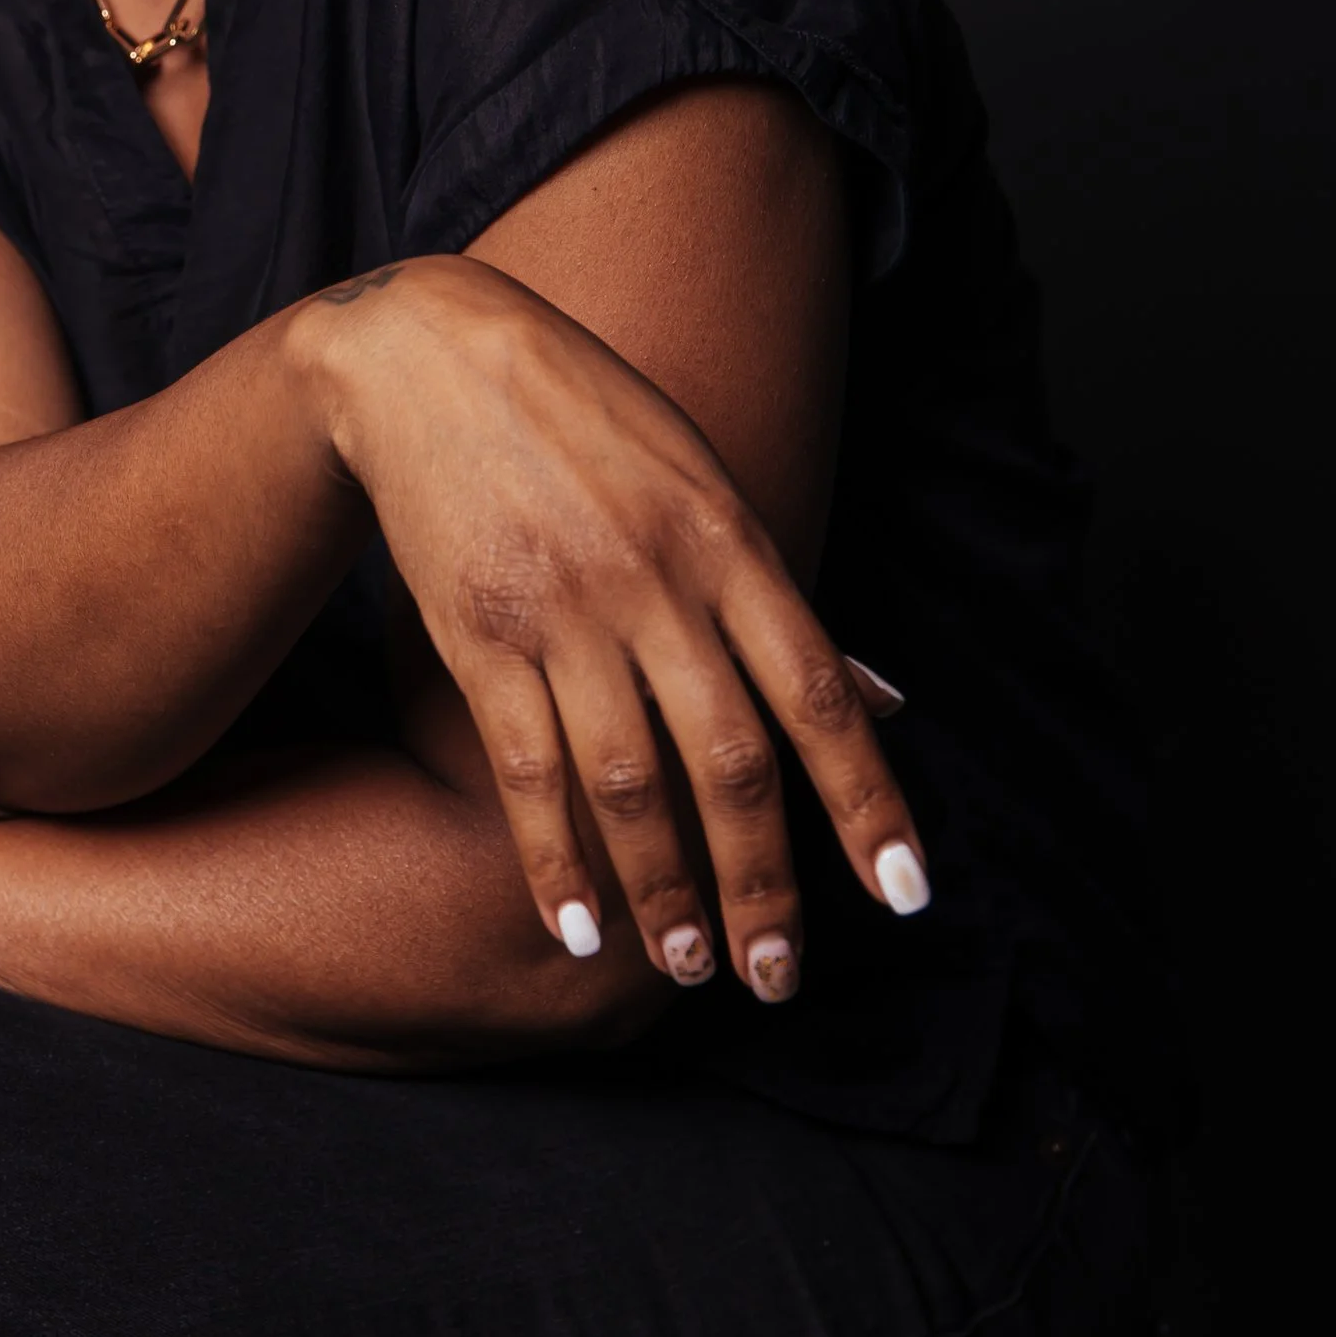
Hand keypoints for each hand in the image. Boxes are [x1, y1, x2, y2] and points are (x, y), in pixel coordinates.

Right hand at [302, 256, 925, 1001]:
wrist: (427, 356)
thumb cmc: (585, 421)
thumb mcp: (703, 481)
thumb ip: (782, 598)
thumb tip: (884, 699)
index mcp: (728, 540)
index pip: (818, 694)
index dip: (870, 802)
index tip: (908, 897)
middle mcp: (655, 582)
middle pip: (731, 761)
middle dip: (764, 885)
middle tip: (776, 980)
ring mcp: (563, 611)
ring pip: (631, 781)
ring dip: (665, 890)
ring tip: (688, 966)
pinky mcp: (478, 634)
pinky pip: (526, 767)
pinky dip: (555, 857)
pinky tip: (578, 927)